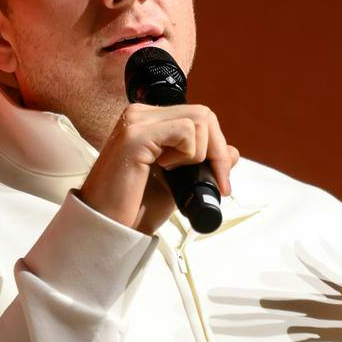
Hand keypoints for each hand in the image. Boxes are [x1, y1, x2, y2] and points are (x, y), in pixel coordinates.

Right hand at [77, 101, 237, 231]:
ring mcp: (136, 121)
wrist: (108, 227)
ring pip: (199, 121)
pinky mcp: (136, 135)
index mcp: (148, 121)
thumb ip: (201, 164)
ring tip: (173, 173)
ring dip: (198, 155)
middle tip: (216, 182)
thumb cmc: (134, 207)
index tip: (222, 181)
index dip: (217, 147)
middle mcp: (140, 114)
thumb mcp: (178, 183)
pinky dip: (187, 155)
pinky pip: (185, 132)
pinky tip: (164, 169)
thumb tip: (233, 152)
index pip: (198, 117)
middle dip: (217, 151)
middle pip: (203, 114)